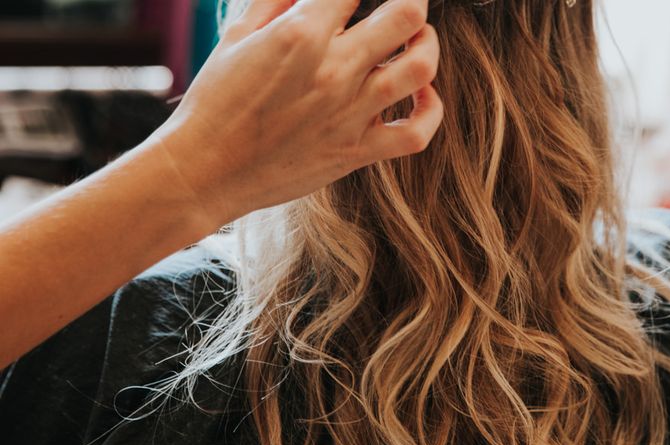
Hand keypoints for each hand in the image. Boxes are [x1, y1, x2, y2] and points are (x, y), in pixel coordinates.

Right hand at [149, 0, 442, 232]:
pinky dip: (430, 112)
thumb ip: (278, 0)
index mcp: (301, 34)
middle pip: (407, 14)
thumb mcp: (238, 35)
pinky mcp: (357, 152)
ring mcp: (350, 114)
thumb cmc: (216, 102)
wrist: (208, 171)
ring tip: (415, 42)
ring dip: (426, 45)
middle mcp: (334, 71)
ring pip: (420, 67)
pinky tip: (420, 96)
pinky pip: (416, 134)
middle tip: (401, 4)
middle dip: (411, 0)